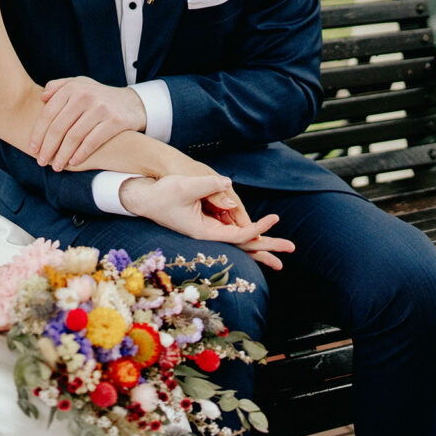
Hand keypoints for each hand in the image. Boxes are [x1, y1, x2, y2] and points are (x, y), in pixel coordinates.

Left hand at [29, 76, 146, 170]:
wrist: (132, 103)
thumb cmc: (98, 97)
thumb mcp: (80, 85)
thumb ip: (59, 86)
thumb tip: (42, 97)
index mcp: (73, 88)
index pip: (49, 114)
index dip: (38, 133)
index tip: (32, 148)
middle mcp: (86, 96)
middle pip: (59, 127)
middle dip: (48, 147)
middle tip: (41, 161)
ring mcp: (101, 108)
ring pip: (74, 137)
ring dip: (62, 155)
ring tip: (56, 166)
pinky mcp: (115, 121)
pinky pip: (93, 141)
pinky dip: (81, 154)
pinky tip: (73, 162)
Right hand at [119, 175, 294, 269]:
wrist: (144, 199)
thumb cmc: (162, 193)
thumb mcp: (185, 186)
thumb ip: (208, 185)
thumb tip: (229, 184)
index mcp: (203, 231)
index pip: (238, 234)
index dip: (258, 228)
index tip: (274, 219)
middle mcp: (208, 235)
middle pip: (243, 245)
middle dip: (267, 247)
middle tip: (291, 249)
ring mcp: (207, 232)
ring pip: (239, 241)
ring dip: (261, 245)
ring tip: (282, 251)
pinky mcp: (206, 225)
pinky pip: (232, 233)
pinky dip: (248, 235)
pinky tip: (259, 238)